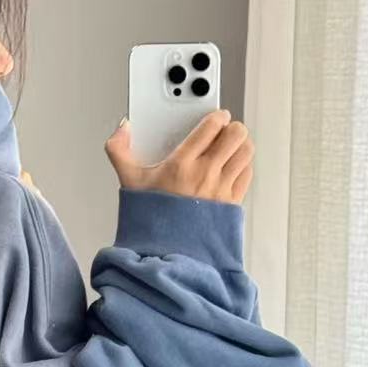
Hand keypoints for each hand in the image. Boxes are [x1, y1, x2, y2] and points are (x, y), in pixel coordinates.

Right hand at [105, 109, 253, 204]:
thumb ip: (120, 151)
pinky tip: (233, 166)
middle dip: (233, 127)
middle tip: (225, 130)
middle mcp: (205, 174)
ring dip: (241, 144)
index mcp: (181, 164)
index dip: (218, 115)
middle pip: (236, 134)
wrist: (164, 251)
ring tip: (232, 146)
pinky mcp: (231, 203)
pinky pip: (247, 174)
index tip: (216, 115)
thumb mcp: (129, 182)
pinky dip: (243, 165)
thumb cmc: (150, 217)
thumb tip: (122, 128)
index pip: (211, 126)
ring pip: (246, 152)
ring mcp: (221, 189)